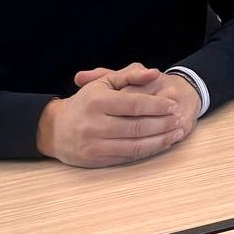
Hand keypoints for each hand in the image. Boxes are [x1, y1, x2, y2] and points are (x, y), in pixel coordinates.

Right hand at [37, 65, 194, 167]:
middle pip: (138, 127)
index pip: (135, 105)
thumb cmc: (85, 102)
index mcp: (97, 102)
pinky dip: (148, 151)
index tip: (174, 104)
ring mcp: (95, 145)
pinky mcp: (96, 160)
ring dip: (161, 140)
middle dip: (164, 123)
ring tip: (176, 131)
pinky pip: (128, 156)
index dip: (158, 106)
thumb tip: (155, 73)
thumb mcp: (103, 83)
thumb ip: (130, 75)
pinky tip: (161, 143)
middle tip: (179, 118)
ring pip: (136, 145)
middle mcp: (94, 125)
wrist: (54, 130)